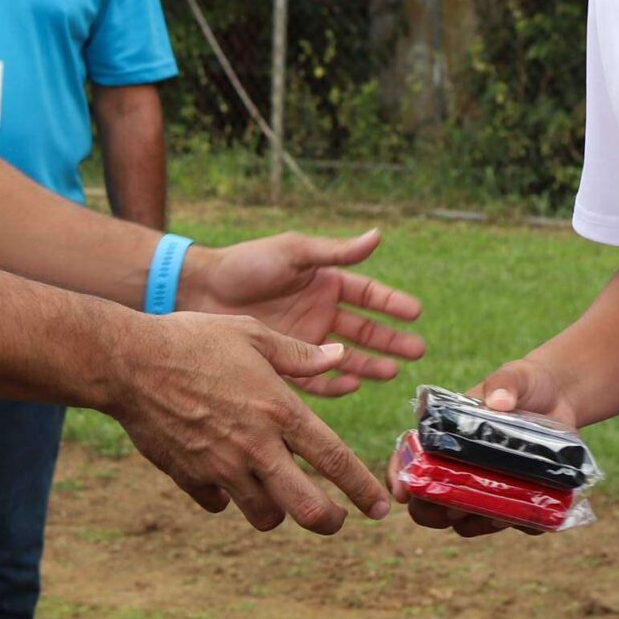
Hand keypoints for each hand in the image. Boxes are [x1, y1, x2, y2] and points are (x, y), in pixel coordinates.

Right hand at [106, 311, 391, 534]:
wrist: (129, 362)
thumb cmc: (193, 339)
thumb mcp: (252, 334)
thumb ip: (298, 354)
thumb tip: (338, 354)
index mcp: (279, 411)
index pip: (334, 460)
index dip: (362, 490)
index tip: (380, 508)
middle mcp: (256, 446)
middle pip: (308, 508)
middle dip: (330, 522)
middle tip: (334, 519)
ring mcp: (221, 467)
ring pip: (264, 516)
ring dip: (277, 511)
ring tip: (276, 495)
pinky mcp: (189, 477)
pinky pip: (218, 503)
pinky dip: (226, 497)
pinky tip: (224, 477)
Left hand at [182, 229, 423, 396]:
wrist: (201, 290)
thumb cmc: (246, 263)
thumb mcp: (294, 252)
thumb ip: (335, 252)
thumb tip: (378, 235)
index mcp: (324, 282)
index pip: (367, 294)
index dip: (391, 303)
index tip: (416, 312)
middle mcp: (319, 312)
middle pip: (364, 329)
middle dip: (391, 340)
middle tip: (417, 351)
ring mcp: (304, 338)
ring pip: (346, 355)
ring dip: (370, 364)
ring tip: (393, 373)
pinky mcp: (285, 361)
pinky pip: (316, 376)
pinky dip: (334, 381)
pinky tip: (352, 383)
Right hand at [394, 355, 576, 536]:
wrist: (562, 396)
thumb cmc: (525, 383)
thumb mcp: (513, 376)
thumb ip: (503, 384)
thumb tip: (499, 402)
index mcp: (444, 438)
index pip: (409, 458)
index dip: (399, 476)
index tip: (402, 492)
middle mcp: (458, 468)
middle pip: (428, 502)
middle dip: (432, 512)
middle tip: (451, 508)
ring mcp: (485, 488)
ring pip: (466, 522)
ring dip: (475, 524)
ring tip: (495, 514)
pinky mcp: (516, 500)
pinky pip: (513, 523)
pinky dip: (520, 524)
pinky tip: (532, 514)